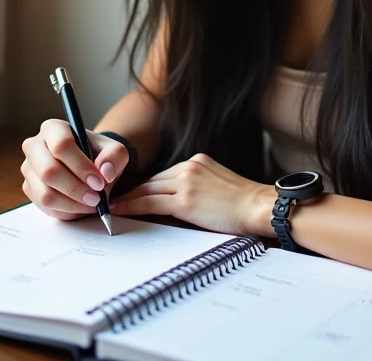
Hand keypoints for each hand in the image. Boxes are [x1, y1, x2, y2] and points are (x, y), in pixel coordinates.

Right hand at [21, 119, 130, 219]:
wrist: (90, 167)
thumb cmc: (99, 155)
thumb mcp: (115, 151)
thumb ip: (115, 157)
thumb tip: (105, 171)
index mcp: (53, 128)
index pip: (62, 145)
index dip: (81, 166)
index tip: (99, 182)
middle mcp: (34, 146)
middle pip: (49, 171)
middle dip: (76, 189)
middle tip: (96, 198)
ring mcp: (29, 169)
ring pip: (45, 194)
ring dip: (72, 204)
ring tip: (91, 203)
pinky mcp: (29, 189)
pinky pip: (45, 207)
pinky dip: (66, 211)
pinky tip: (81, 205)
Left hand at [111, 153, 274, 236]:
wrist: (259, 206)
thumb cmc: (244, 203)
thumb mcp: (218, 184)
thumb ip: (197, 185)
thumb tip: (174, 201)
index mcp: (198, 161)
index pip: (164, 174)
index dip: (146, 185)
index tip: (132, 193)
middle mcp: (189, 167)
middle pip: (153, 180)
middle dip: (132, 190)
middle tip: (114, 198)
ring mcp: (186, 182)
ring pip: (148, 190)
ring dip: (128, 199)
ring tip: (113, 206)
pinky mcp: (185, 200)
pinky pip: (151, 203)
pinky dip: (132, 207)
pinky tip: (120, 211)